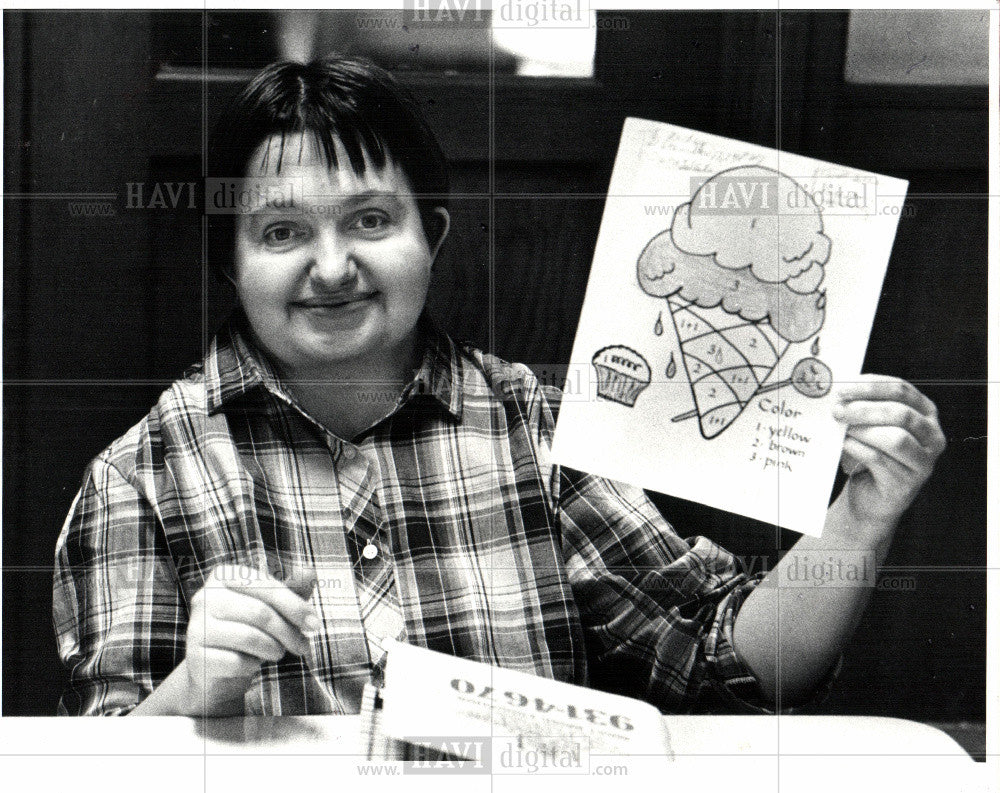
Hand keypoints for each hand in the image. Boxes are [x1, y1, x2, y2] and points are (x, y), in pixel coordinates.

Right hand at [182, 564, 318, 715]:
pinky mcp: (195, 657)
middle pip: (260, 613)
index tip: (315, 624)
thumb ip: (291, 590)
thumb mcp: (273, 607)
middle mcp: (204, 596)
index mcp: (224, 575)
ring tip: (278, 653)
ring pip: (249, 637)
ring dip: (274, 649)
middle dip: (289, 632)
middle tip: (304, 646)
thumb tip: (311, 572)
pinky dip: (252, 666)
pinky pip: (236, 662)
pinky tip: (251, 664)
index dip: (295, 606)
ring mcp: (196, 627)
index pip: (266, 586)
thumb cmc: (250, 630)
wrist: (218, 671)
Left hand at [832, 375, 945, 528]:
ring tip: (842, 430)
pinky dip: (858, 449)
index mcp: (925, 412)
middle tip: (838, 411)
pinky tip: (845, 446)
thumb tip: (841, 396)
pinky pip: (880, 460)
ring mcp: (924, 461)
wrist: (871, 496)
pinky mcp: (907, 483)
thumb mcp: (873, 425)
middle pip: (900, 414)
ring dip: (863, 431)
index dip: (871, 386)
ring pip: (895, 438)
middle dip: (864, 409)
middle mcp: (932, 435)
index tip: (843, 389)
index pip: (902, 390)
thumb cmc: (872, 454)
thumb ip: (864, 407)